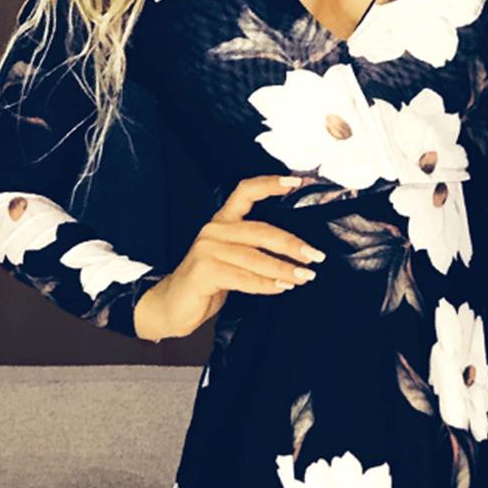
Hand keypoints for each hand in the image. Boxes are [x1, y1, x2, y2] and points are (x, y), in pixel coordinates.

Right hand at [134, 174, 325, 340]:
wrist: (172, 305)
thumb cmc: (207, 282)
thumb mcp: (231, 259)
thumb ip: (255, 250)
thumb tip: (297, 255)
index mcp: (222, 221)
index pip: (246, 191)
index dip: (271, 184)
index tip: (297, 182)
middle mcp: (214, 231)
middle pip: (260, 230)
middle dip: (292, 244)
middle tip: (315, 256)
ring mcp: (207, 250)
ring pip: (255, 257)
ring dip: (284, 269)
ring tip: (304, 277)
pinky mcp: (204, 271)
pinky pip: (243, 278)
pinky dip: (265, 284)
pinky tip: (281, 287)